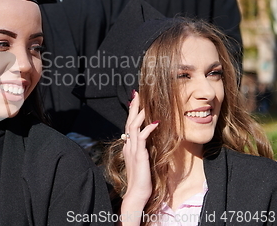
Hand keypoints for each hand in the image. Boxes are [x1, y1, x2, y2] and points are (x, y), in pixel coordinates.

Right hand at [119, 91, 158, 224]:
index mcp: (129, 146)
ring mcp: (133, 149)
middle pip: (129, 121)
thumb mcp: (141, 160)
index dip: (132, 112)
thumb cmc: (141, 179)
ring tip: (144, 103)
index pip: (129, 125)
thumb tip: (145, 140)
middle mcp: (129, 145)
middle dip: (133, 107)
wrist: (137, 192)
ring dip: (139, 114)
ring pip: (133, 126)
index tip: (135, 100)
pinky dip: (148, 128)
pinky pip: (142, 137)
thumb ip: (141, 149)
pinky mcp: (139, 155)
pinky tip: (156, 122)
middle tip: (136, 94)